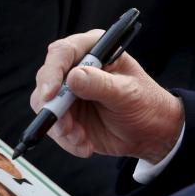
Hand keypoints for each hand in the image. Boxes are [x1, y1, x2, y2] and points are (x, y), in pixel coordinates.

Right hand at [30, 29, 184, 162]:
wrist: (150, 133)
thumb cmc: (145, 103)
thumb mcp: (127, 93)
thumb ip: (101, 85)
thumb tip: (72, 77)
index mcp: (93, 50)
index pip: (62, 52)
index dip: (52, 72)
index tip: (51, 95)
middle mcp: (75, 67)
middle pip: (46, 79)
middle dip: (53, 106)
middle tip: (66, 128)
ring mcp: (68, 91)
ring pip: (44, 105)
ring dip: (60, 127)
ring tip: (82, 140)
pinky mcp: (65, 113)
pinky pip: (53, 125)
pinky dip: (66, 139)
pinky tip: (85, 145)